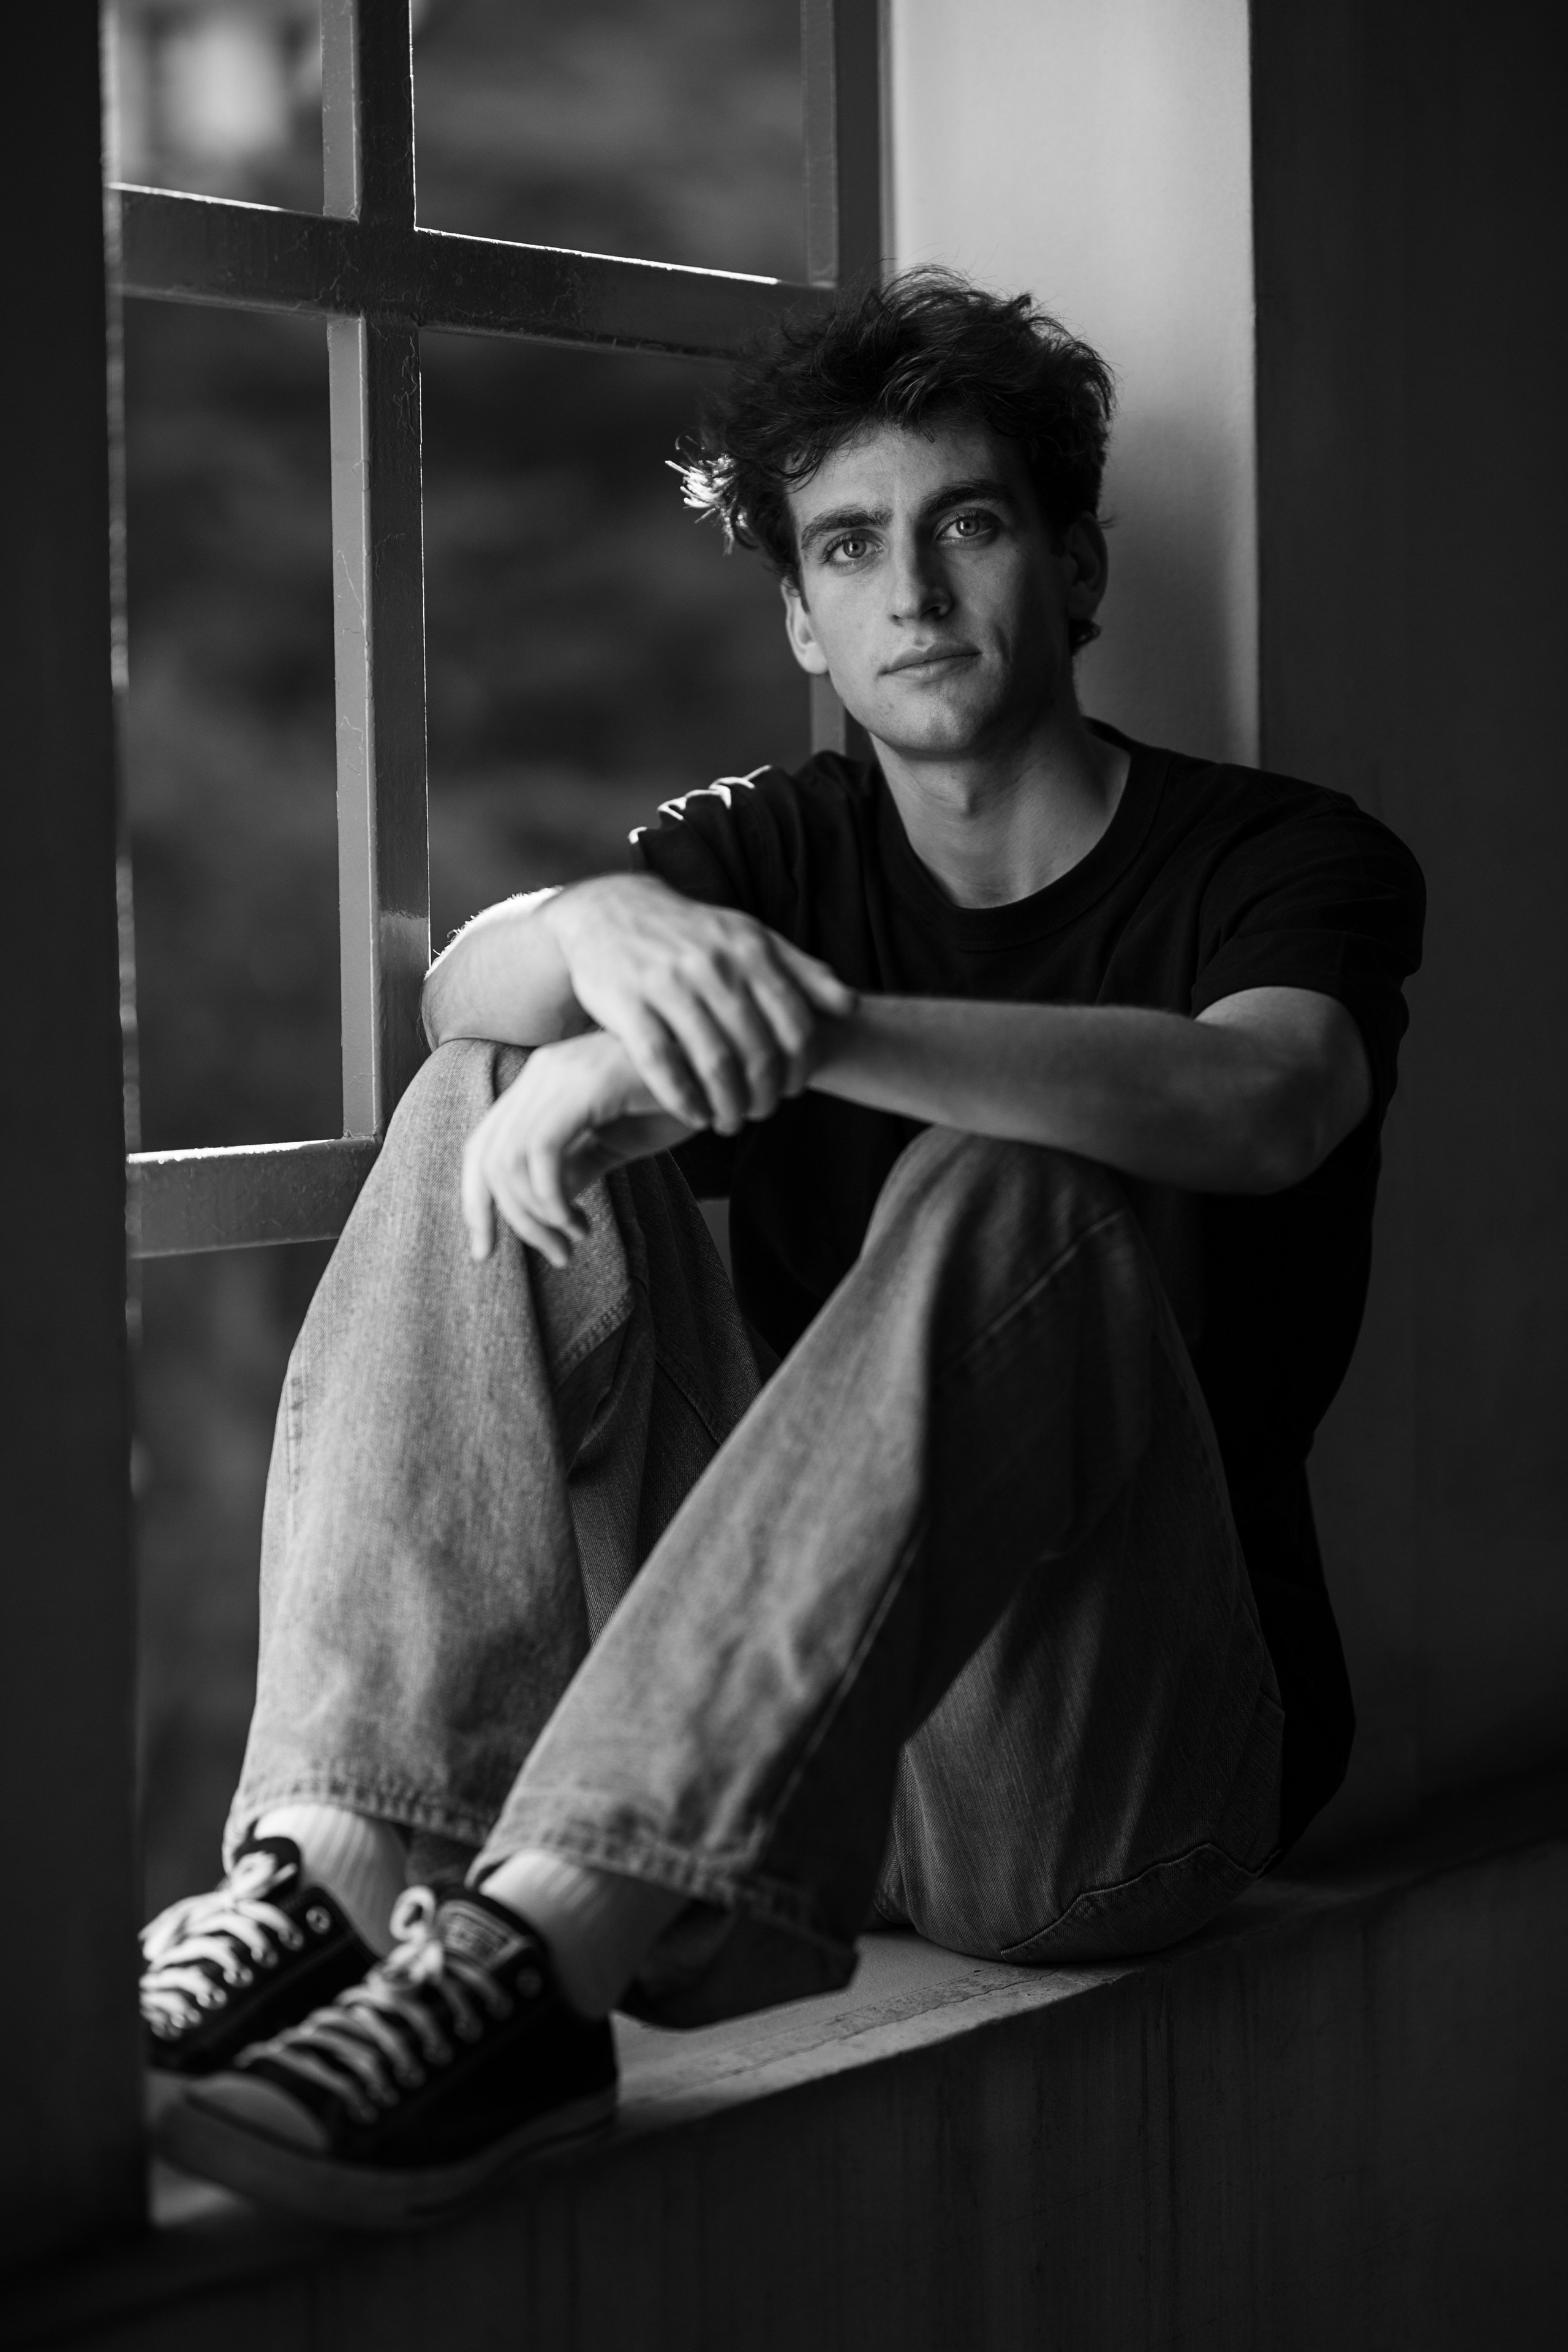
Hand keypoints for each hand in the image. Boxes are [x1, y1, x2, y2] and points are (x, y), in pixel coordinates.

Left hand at [461, 1030, 689, 1266]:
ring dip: (537, 1218)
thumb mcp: (615, 1143)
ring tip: (575, 1241)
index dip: (475, 1203)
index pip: (482, 1146)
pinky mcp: (587, 1083)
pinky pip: (542, 1151)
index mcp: (542, 1082)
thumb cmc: (678, 1102)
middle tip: (556, 1255)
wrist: (727, 1072)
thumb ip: (574, 1167)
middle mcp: (543, 1071)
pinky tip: (580, 1221)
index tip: (486, 1252)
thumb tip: (541, 1207)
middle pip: (488, 1157)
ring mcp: (562, 1072)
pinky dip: (551, 1199)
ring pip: (511, 1160)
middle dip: (510, 1221)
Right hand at [543, 874, 855, 1132]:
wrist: (609, 910)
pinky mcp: (626, 1005)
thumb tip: (851, 1007)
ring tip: (730, 1121)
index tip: (793, 1088)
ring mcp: (668, 985)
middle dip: (766, 1094)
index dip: (801, 1068)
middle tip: (762, 1112)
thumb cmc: (693, 934)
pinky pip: (661, 1064)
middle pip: (758, 1052)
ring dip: (728, 1105)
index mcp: (751, 950)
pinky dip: (682, 1099)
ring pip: (714, 1063)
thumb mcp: (751, 937)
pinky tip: (694, 1116)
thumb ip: (803, 971)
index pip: (795, 1026)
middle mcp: (713, 966)